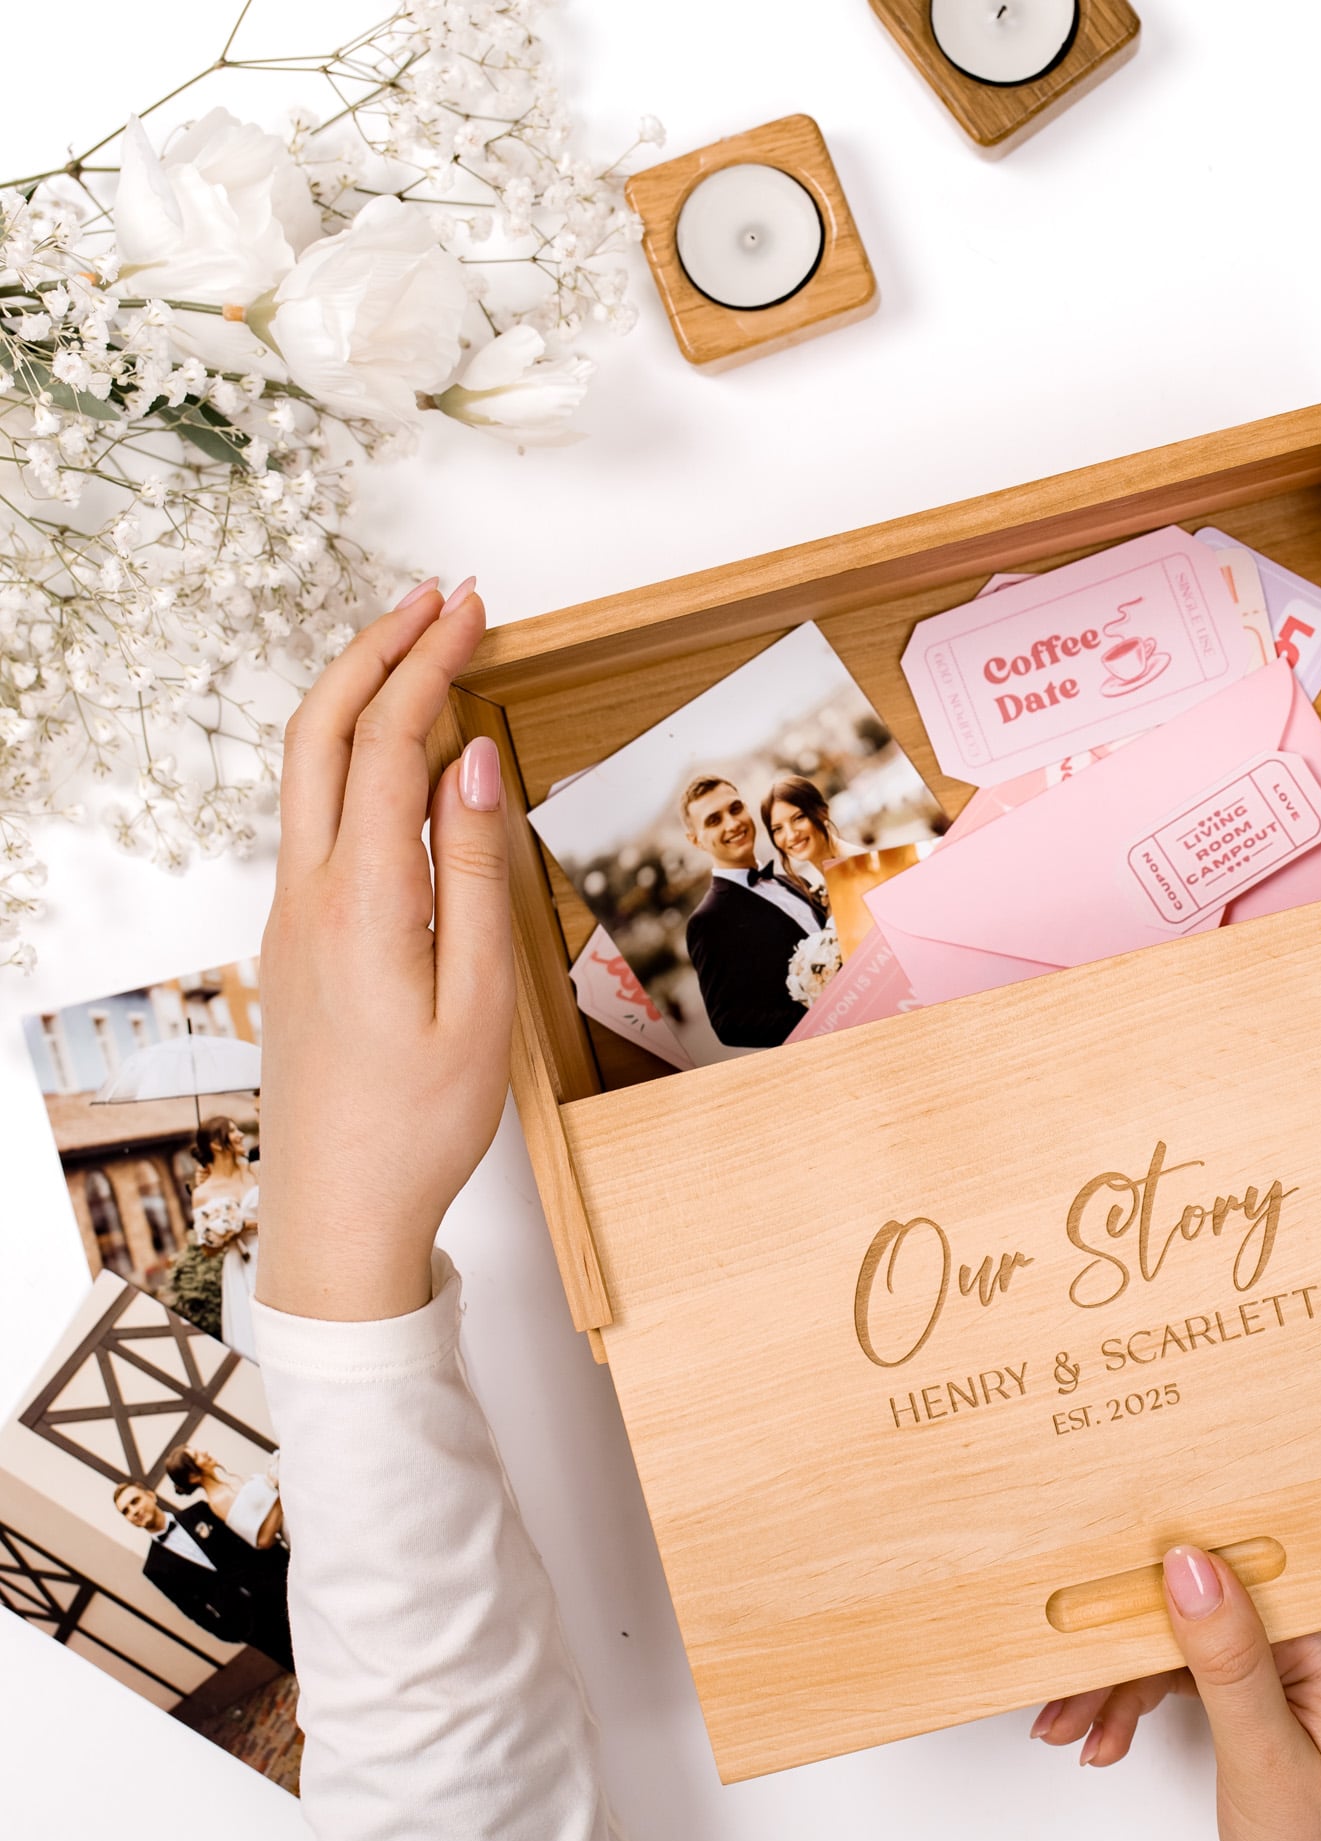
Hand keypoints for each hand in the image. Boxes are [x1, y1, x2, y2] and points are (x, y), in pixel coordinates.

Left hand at [256, 577, 513, 1321]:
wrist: (339, 1211)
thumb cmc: (418, 1122)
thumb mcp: (478, 999)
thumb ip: (473, 872)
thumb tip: (472, 763)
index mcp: (362, 901)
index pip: (386, 743)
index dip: (426, 662)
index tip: (470, 607)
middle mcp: (309, 893)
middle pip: (320, 734)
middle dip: (375, 651)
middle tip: (436, 598)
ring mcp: (293, 915)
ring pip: (305, 771)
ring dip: (354, 696)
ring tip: (415, 651)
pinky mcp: (298, 940)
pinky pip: (313, 818)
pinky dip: (349, 756)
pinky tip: (393, 759)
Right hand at [1030, 1546, 1320, 1840]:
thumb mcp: (1268, 1759)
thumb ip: (1229, 1661)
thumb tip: (1188, 1566)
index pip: (1232, 1568)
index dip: (1161, 1569)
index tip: (1096, 1593)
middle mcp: (1300, 1632)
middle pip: (1191, 1603)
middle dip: (1119, 1646)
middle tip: (1064, 1690)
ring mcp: (1270, 1658)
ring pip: (1172, 1638)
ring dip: (1115, 1683)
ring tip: (1068, 1729)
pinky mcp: (1245, 1684)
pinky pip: (1175, 1671)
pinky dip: (1133, 1702)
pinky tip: (1103, 1737)